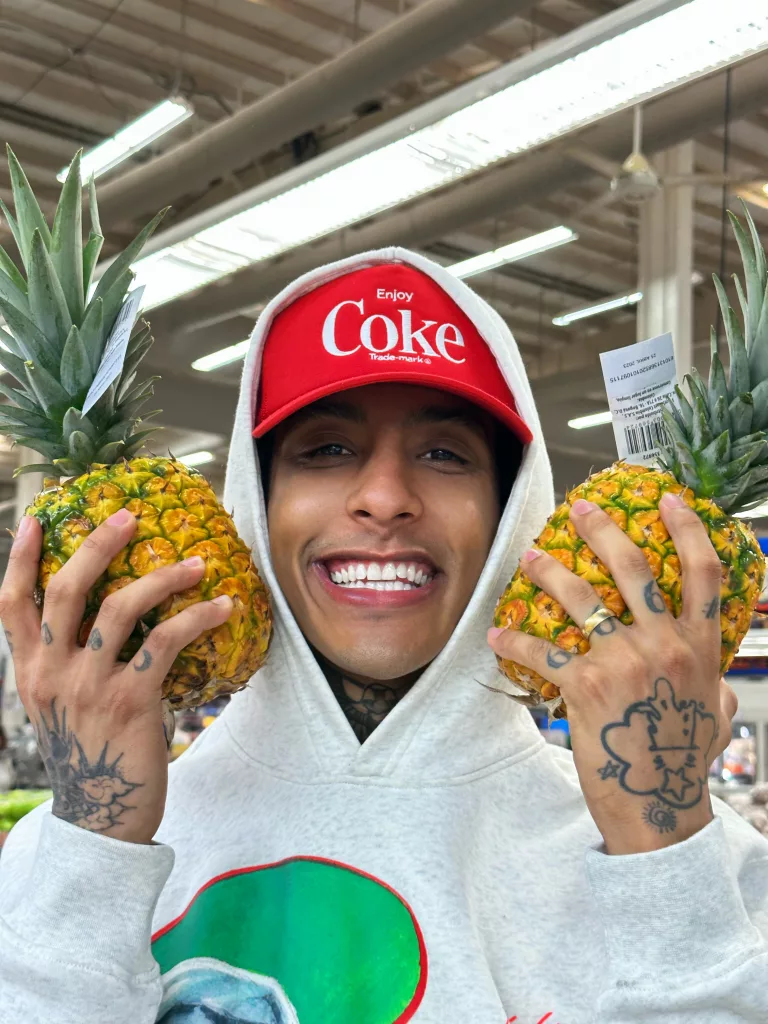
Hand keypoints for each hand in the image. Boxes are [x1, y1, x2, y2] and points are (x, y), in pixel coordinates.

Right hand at [0, 509, 232, 844]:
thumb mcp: (57, 706)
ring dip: (162, 577)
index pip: (11, 604)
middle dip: (97, 546)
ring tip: (196, 563)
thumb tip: (95, 617)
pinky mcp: (132, 701)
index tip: (34, 519)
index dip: (19, 558)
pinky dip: (198, 617)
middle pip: (66, 591)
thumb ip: (63, 662)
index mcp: (30, 671)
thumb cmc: (88, 754)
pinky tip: (224, 606)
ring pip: (120, 608)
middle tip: (128, 516)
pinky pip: (166, 642)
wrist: (101, 818)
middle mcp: (53, 673)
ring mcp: (90, 686)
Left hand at [488, 492, 733, 854]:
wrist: (658, 807)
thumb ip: (714, 688)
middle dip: (602, 531)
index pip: (703, 574)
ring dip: (549, 573)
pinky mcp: (585, 686)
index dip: (688, 530)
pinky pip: (543, 650)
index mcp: (700, 647)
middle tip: (579, 509)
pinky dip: (516, 638)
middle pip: (632, 569)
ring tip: (528, 558)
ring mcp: (624, 662)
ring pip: (581, 599)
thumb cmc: (684, 761)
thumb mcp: (713, 715)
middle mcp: (664, 646)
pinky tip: (498, 632)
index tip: (669, 500)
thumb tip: (720, 685)